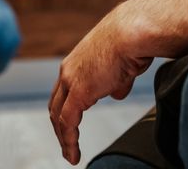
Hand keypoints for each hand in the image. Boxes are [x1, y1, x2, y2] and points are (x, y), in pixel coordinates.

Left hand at [48, 0, 156, 164]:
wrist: (132, 33)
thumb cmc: (131, 41)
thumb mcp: (121, 64)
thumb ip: (116, 80)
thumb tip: (116, 92)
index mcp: (77, 61)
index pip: (63, 91)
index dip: (65, 109)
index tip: (70, 125)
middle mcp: (68, 70)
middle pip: (55, 104)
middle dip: (59, 126)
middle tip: (65, 143)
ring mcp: (71, 80)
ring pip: (58, 116)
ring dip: (63, 137)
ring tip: (70, 154)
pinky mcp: (78, 92)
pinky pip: (68, 122)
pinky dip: (69, 141)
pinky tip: (73, 153)